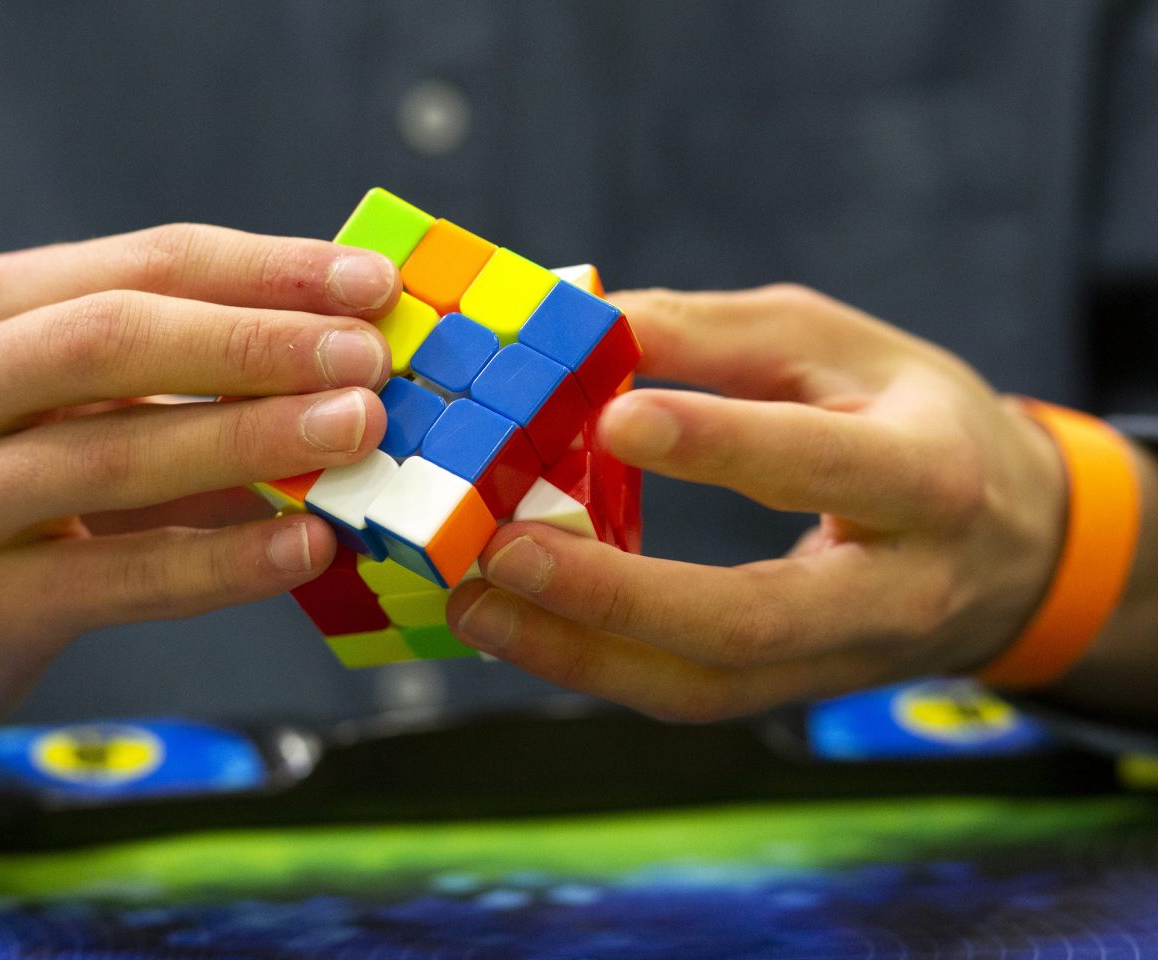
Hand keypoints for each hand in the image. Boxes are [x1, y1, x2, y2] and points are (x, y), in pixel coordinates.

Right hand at [0, 224, 397, 797]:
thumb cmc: (21, 477)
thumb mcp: (82, 398)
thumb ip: (192, 369)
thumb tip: (354, 353)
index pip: (149, 264)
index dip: (268, 270)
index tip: (371, 283)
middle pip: (115, 341)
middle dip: (255, 344)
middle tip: (365, 360)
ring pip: (114, 456)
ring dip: (249, 441)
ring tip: (353, 434)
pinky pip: (119, 577)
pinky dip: (223, 561)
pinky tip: (307, 547)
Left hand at [448, 284, 1083, 721]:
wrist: (1009, 548)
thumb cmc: (914, 420)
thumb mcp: (839, 347)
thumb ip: (716, 336)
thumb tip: (587, 320)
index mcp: (925, 474)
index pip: (819, 465)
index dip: (718, 443)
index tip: (610, 413)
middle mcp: (892, 588)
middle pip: (748, 617)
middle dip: (615, 594)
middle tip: (503, 551)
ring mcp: (838, 659)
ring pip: (704, 685)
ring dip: (578, 653)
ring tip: (477, 605)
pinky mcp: (790, 688)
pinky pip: (686, 692)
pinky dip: (593, 665)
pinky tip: (518, 625)